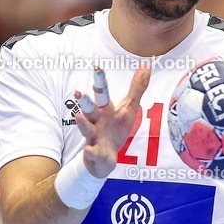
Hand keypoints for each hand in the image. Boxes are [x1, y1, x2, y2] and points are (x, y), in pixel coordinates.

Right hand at [74, 63, 150, 177]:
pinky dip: (90, 151)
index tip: (96, 68)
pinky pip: (92, 152)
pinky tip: (89, 149)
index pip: (102, 93)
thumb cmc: (116, 129)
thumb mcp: (129, 108)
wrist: (105, 158)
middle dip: (84, 101)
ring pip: (86, 129)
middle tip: (78, 93)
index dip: (100, 81)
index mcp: (105, 110)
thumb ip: (137, 88)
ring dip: (82, 123)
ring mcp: (94, 137)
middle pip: (90, 109)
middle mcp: (96, 121)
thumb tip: (146, 65)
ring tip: (78, 116)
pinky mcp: (96, 153)